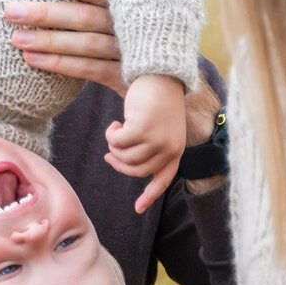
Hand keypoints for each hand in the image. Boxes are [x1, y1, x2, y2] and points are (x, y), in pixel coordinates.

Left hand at [6, 0, 125, 95]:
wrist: (165, 79)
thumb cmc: (133, 32)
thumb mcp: (123, 5)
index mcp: (130, 0)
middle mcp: (132, 24)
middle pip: (86, 16)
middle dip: (46, 14)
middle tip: (10, 11)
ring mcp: (131, 52)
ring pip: (86, 44)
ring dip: (48, 41)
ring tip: (16, 38)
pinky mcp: (126, 77)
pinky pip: (90, 70)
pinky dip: (61, 64)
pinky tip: (33, 60)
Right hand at [105, 74, 185, 211]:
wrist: (161, 75)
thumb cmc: (158, 100)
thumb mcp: (160, 127)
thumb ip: (151, 146)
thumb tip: (125, 162)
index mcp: (175, 151)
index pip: (163, 179)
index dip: (150, 195)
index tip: (138, 209)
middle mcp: (169, 148)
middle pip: (135, 169)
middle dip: (118, 161)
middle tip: (110, 151)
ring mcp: (156, 140)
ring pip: (124, 157)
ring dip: (114, 146)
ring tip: (115, 132)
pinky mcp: (142, 129)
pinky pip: (117, 142)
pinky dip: (111, 135)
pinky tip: (115, 124)